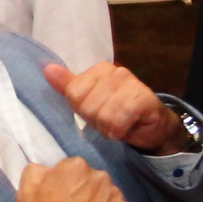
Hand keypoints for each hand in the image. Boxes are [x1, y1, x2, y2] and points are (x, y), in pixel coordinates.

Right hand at [16, 156, 134, 201]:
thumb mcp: (26, 190)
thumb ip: (38, 170)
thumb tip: (48, 169)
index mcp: (76, 165)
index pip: (74, 168)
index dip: (67, 183)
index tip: (63, 198)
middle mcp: (100, 176)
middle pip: (94, 180)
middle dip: (86, 191)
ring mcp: (116, 195)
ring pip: (109, 195)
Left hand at [43, 62, 184, 150]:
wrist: (155, 126)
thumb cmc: (120, 114)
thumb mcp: (90, 101)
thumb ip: (69, 87)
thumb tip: (48, 70)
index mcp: (99, 70)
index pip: (72, 93)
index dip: (82, 111)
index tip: (97, 113)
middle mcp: (114, 71)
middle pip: (86, 106)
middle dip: (96, 121)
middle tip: (110, 121)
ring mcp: (130, 82)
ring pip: (101, 115)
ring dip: (108, 128)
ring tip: (119, 124)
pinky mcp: (142, 98)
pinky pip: (117, 121)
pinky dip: (119, 131)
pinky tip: (127, 127)